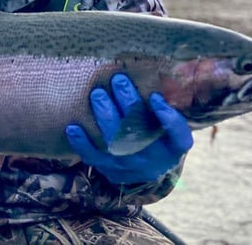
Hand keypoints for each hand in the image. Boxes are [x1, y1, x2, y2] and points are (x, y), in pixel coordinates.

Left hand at [66, 73, 192, 184]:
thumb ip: (166, 109)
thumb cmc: (158, 135)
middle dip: (128, 105)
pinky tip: (73, 127)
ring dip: (104, 117)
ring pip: (116, 145)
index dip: (169, 120)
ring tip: (97, 94)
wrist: (144, 167)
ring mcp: (129, 167)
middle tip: (118, 80)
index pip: (179, 138)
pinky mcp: (109, 170)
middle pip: (141, 134)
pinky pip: (93, 158)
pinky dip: (81, 143)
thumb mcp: (170, 126)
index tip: (156, 97)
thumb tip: (154, 87)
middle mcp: (153, 160)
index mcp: (173, 148)